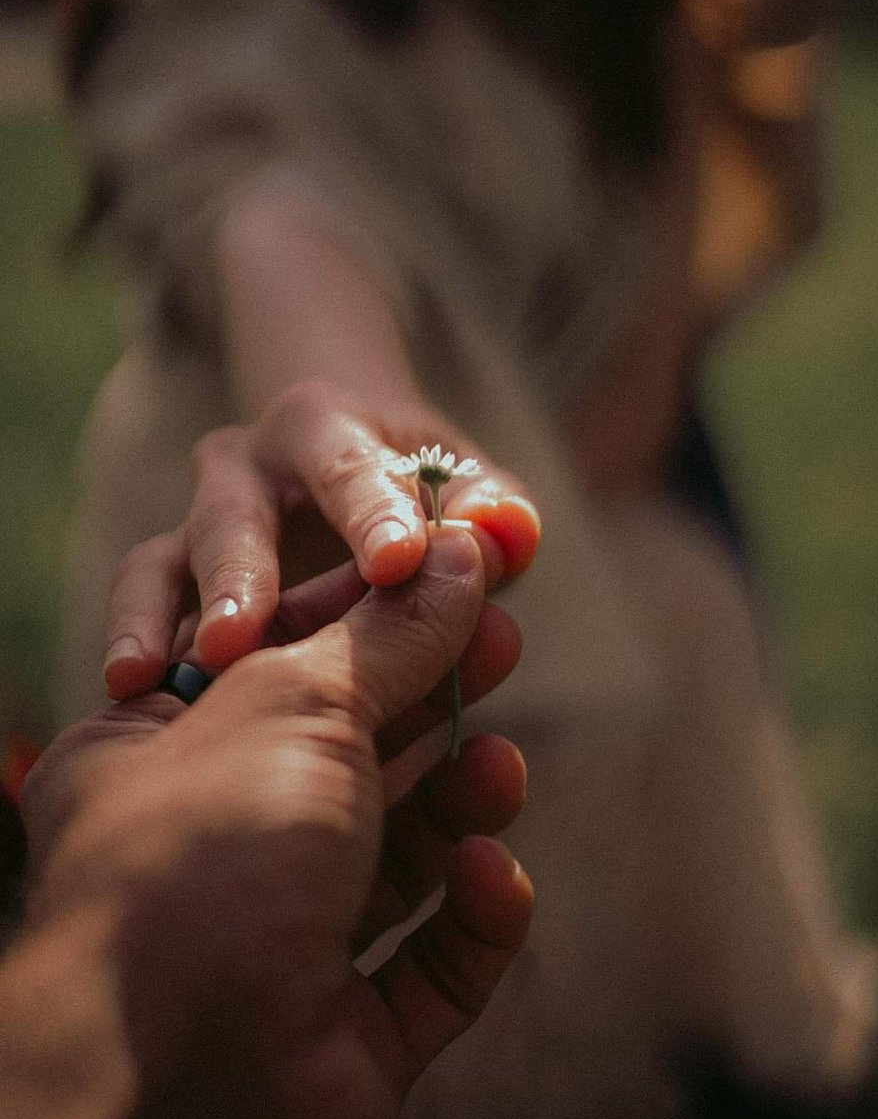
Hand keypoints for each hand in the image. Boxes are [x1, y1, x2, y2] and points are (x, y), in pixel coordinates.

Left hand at [22, 530, 531, 1118]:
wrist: (176, 1086)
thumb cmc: (205, 861)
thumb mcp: (296, 705)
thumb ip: (390, 632)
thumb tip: (461, 552)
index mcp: (157, 761)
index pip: (277, 661)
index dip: (371, 610)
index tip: (452, 575)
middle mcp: (211, 853)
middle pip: (346, 758)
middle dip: (430, 700)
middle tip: (502, 643)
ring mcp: (274, 951)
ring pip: (395, 862)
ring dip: (458, 809)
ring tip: (500, 769)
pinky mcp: (339, 1037)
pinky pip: (424, 969)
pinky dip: (470, 922)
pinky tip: (493, 879)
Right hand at [103, 379, 540, 697]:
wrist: (350, 469)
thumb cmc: (420, 489)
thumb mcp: (467, 487)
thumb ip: (492, 512)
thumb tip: (507, 533)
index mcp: (328, 430)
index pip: (351, 468)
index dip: (374, 514)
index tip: (398, 563)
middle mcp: (249, 465)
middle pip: (236, 513)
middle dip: (243, 575)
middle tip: (243, 640)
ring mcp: (201, 517)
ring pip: (167, 555)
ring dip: (167, 615)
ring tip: (163, 676)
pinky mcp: (171, 568)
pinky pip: (141, 594)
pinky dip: (134, 636)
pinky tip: (129, 688)